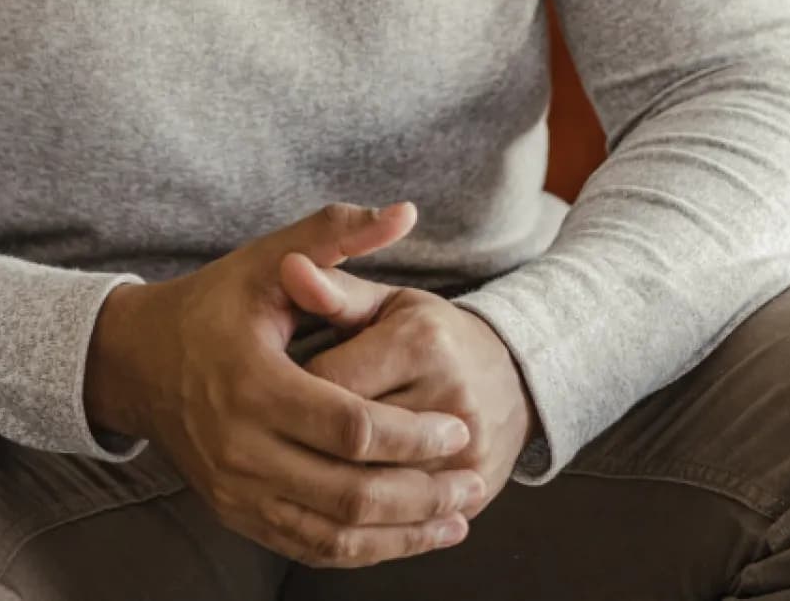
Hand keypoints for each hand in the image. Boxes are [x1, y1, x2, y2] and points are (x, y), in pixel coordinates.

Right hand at [87, 202, 489, 568]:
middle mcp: (241, 448)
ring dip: (404, 532)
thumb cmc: (212, 304)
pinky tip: (408, 536)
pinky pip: (311, 548)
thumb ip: (337, 236)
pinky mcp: (237, 514)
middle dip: (421, 491)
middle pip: (350, 491)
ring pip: (336, 533)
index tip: (456, 427)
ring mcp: (236, 490)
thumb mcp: (269, 261)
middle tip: (472, 480)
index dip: (411, 434)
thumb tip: (405, 211)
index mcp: (253, 383)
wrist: (137, 362)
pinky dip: (366, 549)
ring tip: (457, 514)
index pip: (350, 426)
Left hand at [279, 204, 540, 521]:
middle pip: (351, 442)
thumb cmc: (430, 335)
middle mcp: (449, 396)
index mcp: (420, 341)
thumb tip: (287, 268)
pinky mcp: (474, 491)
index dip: (291, 393)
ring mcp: (467, 450)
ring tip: (304, 471)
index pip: (331, 382)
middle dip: (306, 445)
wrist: (512, 379)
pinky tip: (336, 506)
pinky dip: (366, 520)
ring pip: (375, 490)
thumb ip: (334, 292)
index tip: (277, 393)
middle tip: (284, 439)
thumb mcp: (386, 304)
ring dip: (331, 489)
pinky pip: (405, 520)